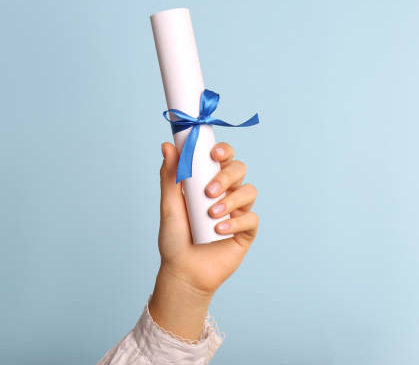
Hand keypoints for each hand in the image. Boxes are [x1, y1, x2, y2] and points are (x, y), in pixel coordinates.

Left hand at [149, 142, 258, 339]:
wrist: (183, 272)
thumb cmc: (175, 239)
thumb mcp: (169, 205)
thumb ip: (170, 175)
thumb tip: (167, 146)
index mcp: (209, 181)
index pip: (224, 157)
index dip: (224, 150)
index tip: (214, 154)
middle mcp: (226, 193)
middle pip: (240, 170)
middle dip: (227, 176)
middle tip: (209, 192)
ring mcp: (238, 212)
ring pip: (249, 191)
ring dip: (231, 200)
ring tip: (212, 215)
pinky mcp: (246, 232)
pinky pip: (251, 219)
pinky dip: (235, 223)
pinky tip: (218, 231)